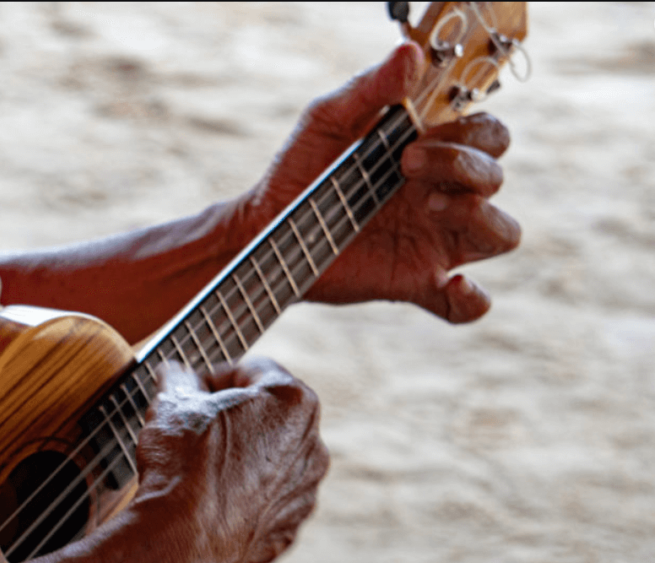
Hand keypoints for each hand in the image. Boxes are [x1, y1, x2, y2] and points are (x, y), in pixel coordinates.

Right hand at [131, 358, 328, 562]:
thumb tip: (177, 375)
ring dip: (241, 456)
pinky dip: (242, 498)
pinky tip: (210, 501)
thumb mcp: (172, 403)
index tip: (189, 390)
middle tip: (192, 426)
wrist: (181, 541)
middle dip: (233, 417)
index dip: (214, 376)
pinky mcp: (289, 529)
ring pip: (270, 460)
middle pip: (268, 415)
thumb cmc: (184, 464)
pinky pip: (265, 501)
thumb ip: (180, 379)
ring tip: (199, 467)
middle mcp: (312, 445)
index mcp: (292, 402)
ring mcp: (305, 491)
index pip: (252, 370)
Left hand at [235, 42, 521, 322]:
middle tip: (408, 165)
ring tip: (430, 209)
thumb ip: (370, 88)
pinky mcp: (415, 282)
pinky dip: (470, 299)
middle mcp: (443, 195)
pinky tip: (448, 283)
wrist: (265, 226)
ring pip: (503, 233)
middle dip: (466, 167)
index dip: (471, 133)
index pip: (489, 137)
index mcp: (432, 153)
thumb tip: (411, 53)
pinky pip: (466, 304)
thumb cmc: (300, 167)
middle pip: (497, 177)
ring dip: (479, 217)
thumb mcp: (328, 118)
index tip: (416, 135)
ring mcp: (434, 241)